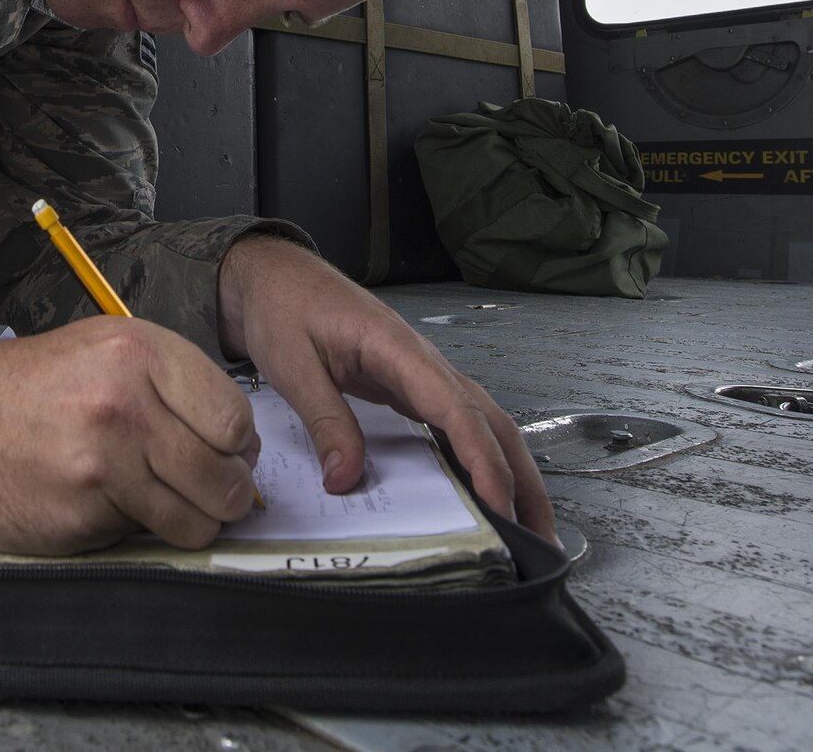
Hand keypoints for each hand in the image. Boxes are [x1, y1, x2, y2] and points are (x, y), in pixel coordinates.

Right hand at [0, 316, 260, 553]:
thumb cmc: (16, 391)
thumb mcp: (96, 352)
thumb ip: (166, 388)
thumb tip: (237, 447)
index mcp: (135, 351)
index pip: (234, 418)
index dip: (236, 448)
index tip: (223, 456)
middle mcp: (123, 400)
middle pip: (225, 476)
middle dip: (223, 495)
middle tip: (204, 494)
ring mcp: (103, 460)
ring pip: (196, 519)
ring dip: (187, 522)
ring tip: (154, 504)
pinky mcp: (82, 511)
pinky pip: (145, 537)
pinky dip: (132, 531)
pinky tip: (99, 505)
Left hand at [218, 235, 555, 539]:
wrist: (271, 274)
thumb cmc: (281, 309)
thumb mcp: (293, 366)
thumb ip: (325, 421)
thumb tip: (347, 481)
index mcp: (401, 350)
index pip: (458, 411)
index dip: (483, 461)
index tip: (499, 508)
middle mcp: (424, 362)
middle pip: (491, 421)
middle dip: (521, 478)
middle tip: (541, 538)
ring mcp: (420, 372)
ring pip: (482, 422)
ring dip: (509, 471)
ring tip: (527, 528)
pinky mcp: (409, 383)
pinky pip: (455, 422)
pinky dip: (478, 456)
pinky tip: (482, 491)